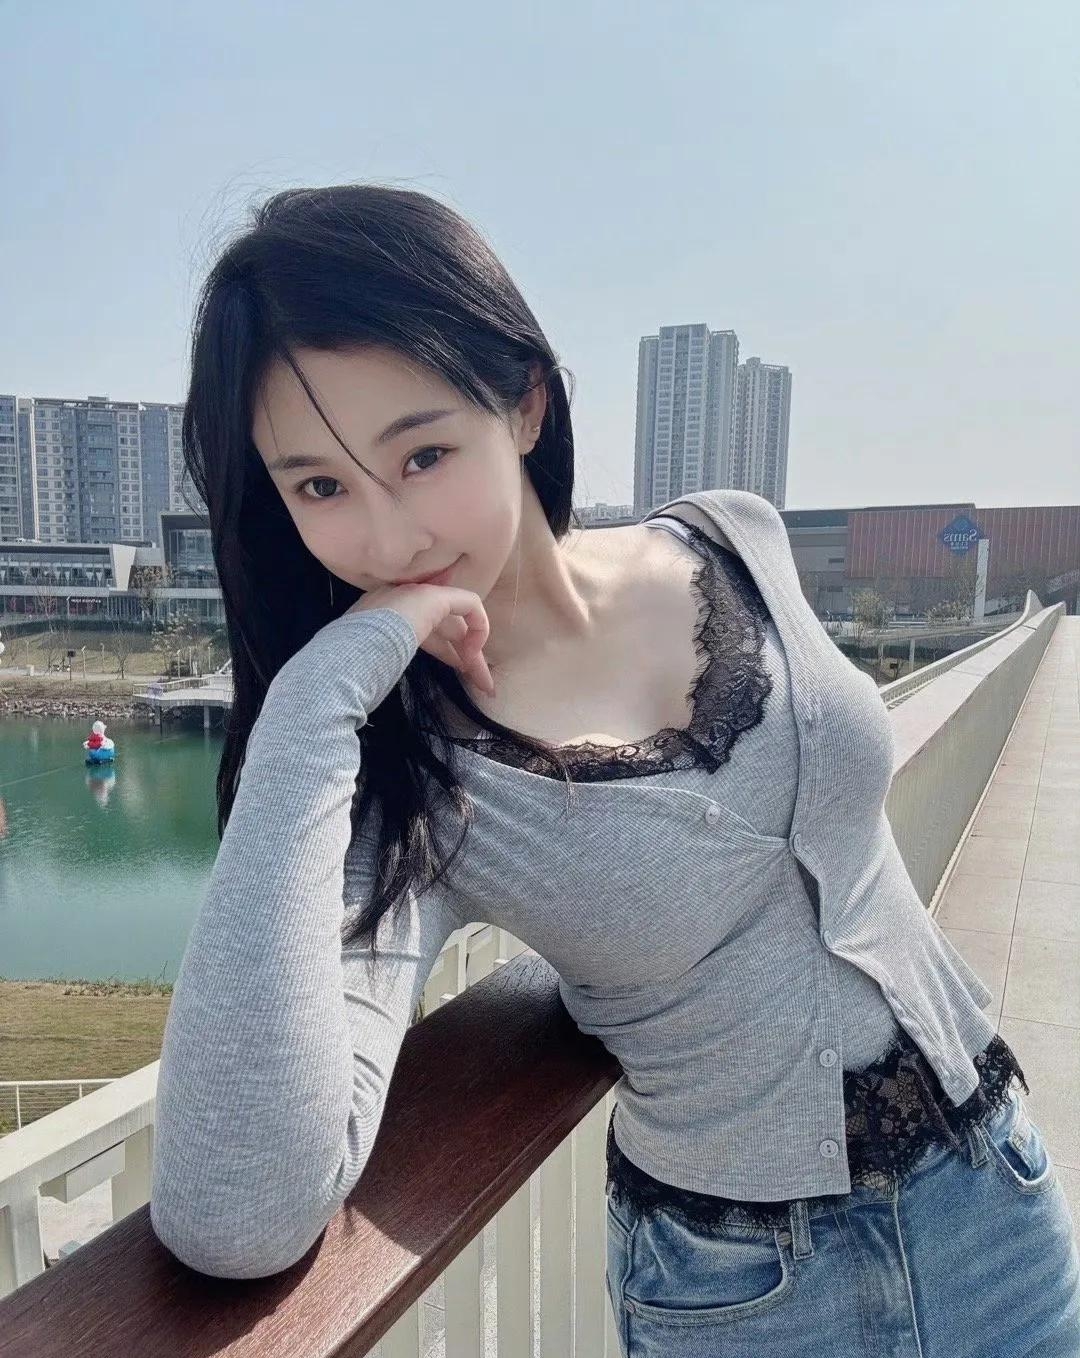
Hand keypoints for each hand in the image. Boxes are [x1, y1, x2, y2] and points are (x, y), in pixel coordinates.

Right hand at [345, 583, 495, 696]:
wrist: (344, 660)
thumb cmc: (350, 671)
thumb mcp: (369, 665)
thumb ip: (385, 660)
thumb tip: (385, 680)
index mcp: (380, 614)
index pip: (423, 626)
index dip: (445, 649)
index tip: (456, 669)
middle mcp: (398, 598)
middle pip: (444, 626)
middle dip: (464, 655)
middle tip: (480, 683)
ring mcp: (413, 594)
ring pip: (458, 621)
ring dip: (474, 653)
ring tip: (486, 685)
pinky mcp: (431, 597)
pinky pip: (470, 604)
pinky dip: (479, 627)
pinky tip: (474, 655)